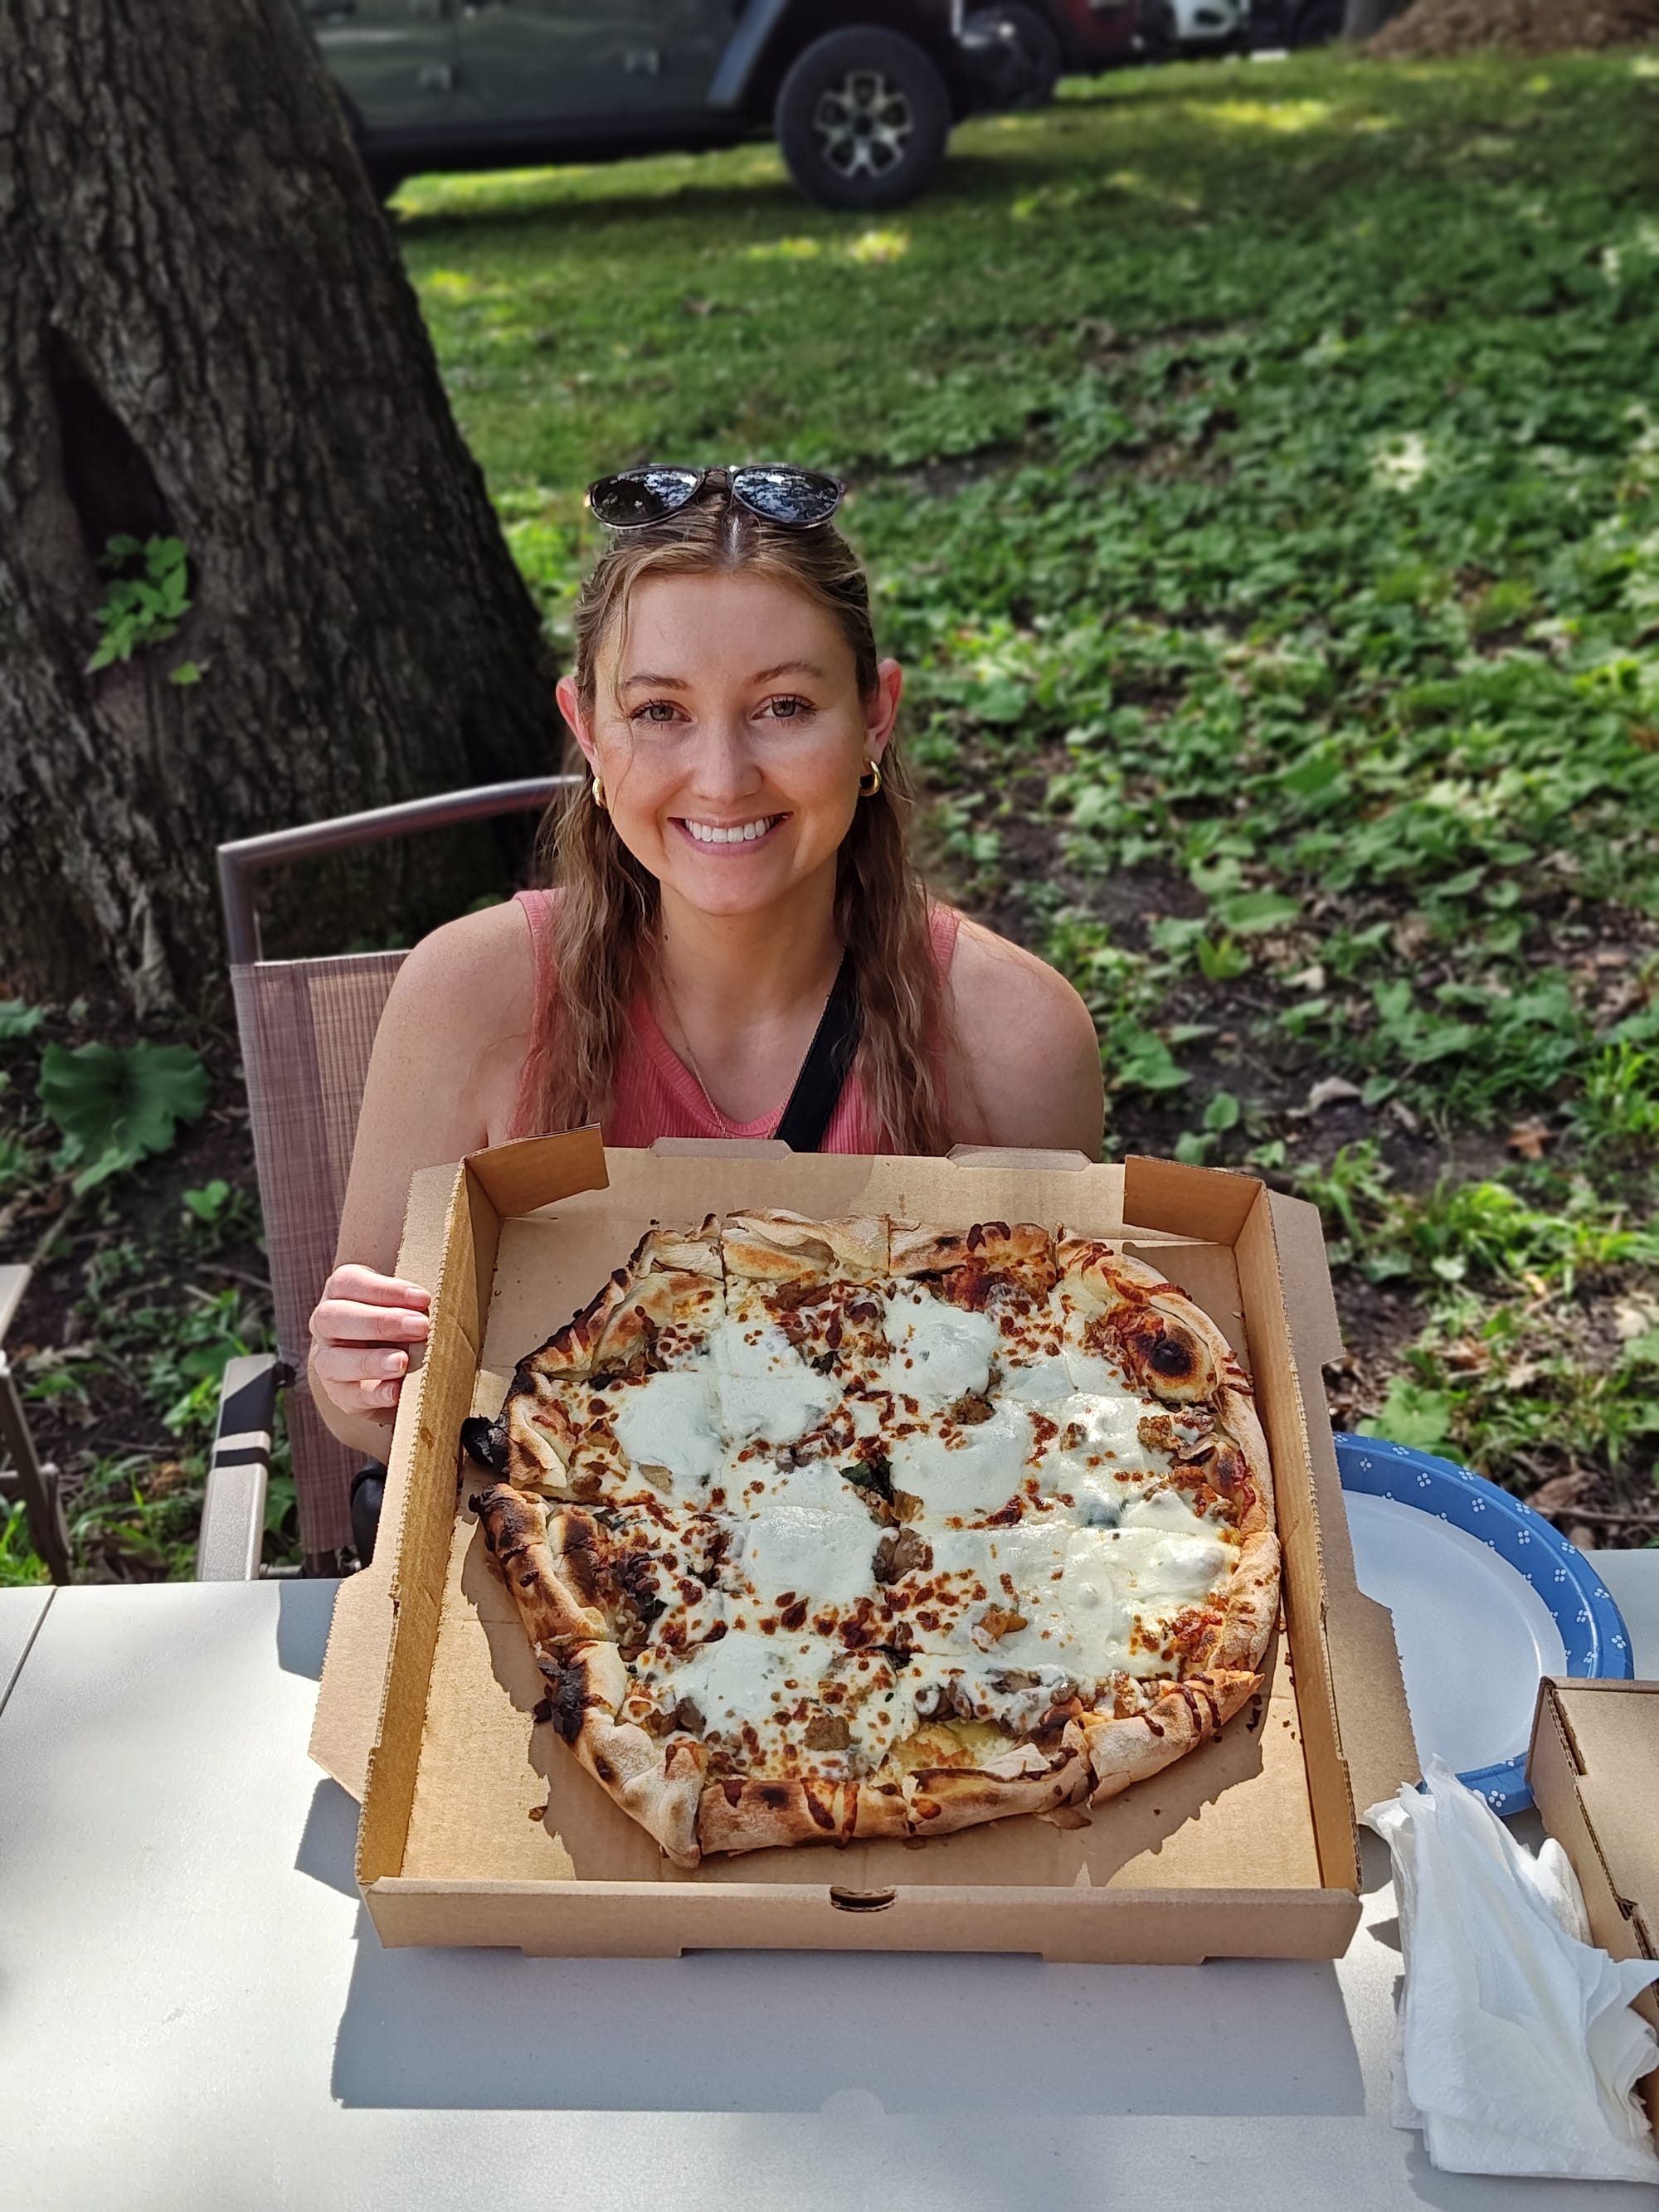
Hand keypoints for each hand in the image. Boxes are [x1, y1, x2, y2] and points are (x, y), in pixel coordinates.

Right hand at [309, 1264, 431, 1422]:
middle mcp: (327, 1325)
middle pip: (333, 1317)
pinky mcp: (340, 1394)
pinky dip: (373, 1394)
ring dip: (370, 1361)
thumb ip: (416, 1299)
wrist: (390, 1366)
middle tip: (420, 1327)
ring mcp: (328, 1361)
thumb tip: (445, 1295)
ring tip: (402, 1362)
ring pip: (332, 1360)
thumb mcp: (406, 1303)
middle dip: (379, 1322)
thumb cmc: (403, 1323)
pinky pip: (349, 1395)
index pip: (348, 1283)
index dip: (384, 1289)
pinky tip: (396, 1391)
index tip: (423, 1298)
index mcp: (342, 1293)